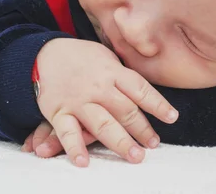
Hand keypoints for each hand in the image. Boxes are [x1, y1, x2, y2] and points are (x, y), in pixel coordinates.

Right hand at [34, 38, 178, 166]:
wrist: (44, 53)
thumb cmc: (81, 57)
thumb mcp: (106, 56)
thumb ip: (123, 74)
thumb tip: (145, 93)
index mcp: (112, 71)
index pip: (140, 89)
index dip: (158, 104)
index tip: (172, 117)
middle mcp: (98, 87)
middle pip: (125, 110)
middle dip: (142, 129)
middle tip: (153, 144)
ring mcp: (79, 101)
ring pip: (103, 123)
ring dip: (120, 142)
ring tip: (135, 156)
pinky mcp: (59, 112)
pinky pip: (67, 132)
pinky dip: (75, 148)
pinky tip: (84, 162)